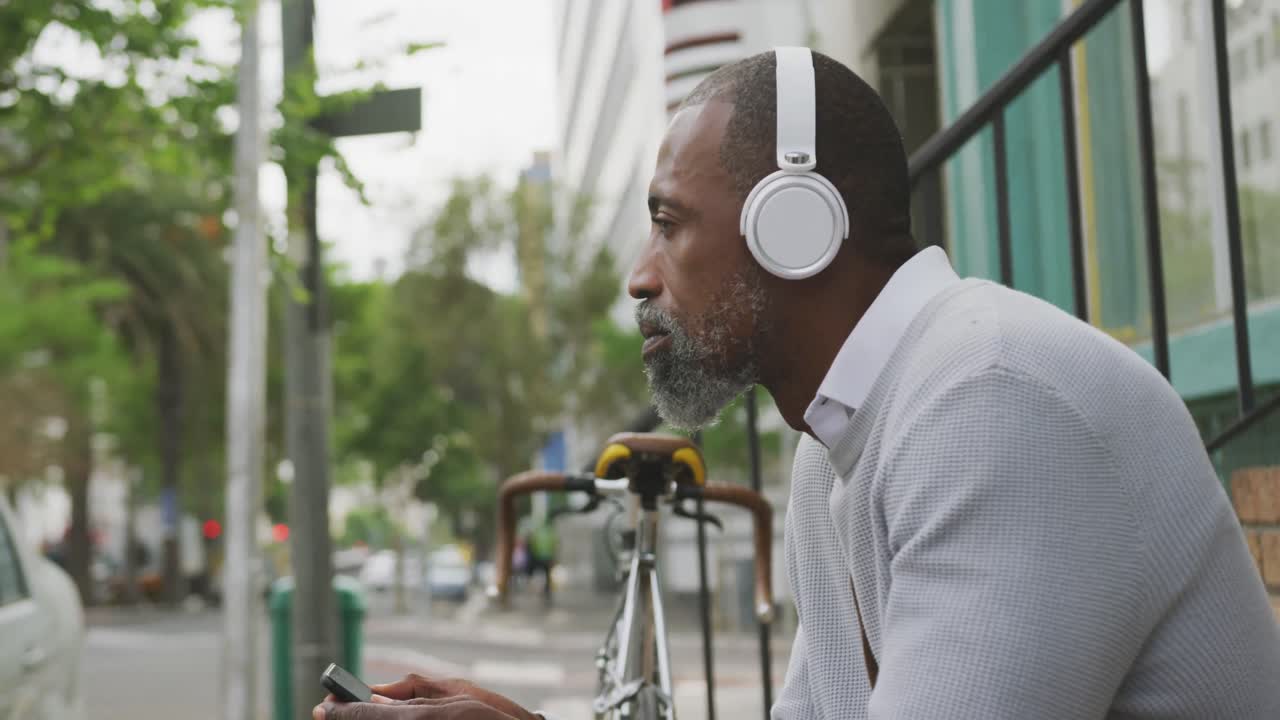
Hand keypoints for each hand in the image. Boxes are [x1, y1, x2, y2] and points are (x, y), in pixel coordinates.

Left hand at [313, 674, 539, 719]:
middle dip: (350, 719)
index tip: (321, 708)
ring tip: (359, 714)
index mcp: (417, 718)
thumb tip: (378, 692)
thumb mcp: (457, 693)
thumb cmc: (492, 718)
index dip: (339, 712)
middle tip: (331, 713)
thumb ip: (415, 690)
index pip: (363, 715)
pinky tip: (386, 719)